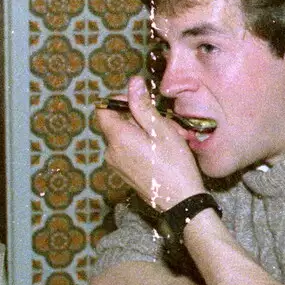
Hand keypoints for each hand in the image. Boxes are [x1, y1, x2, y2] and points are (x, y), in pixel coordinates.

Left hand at [94, 76, 205, 211]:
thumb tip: (133, 83)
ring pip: (125, 137)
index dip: (119, 100)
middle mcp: (111, 151)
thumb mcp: (161, 129)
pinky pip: (128, 151)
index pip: (103, 109)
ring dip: (145, 132)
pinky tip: (164, 151)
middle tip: (166, 122)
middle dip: (140, 118)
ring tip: (170, 137)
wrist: (181, 201)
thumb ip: (143, 106)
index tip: (141, 102)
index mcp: (118, 137)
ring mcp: (116, 165)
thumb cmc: (174, 164)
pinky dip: (143, 145)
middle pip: (117, 123)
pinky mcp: (124, 174)